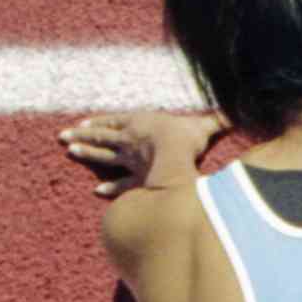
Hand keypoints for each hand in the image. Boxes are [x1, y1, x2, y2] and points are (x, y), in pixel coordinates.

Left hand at [58, 106, 218, 193]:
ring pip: (103, 156)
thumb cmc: (185, 137)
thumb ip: (220, 119)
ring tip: (69, 151)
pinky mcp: (136, 179)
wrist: (176, 154)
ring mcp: (131, 160)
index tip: (85, 123)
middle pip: (102, 137)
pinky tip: (97, 191)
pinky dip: (111, 188)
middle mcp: (131, 140)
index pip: (116, 121)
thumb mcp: (205, 125)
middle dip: (83, 136)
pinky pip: (122, 184)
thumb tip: (239, 111)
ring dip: (86, 154)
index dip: (102, 122)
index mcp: (142, 123)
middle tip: (62, 135)